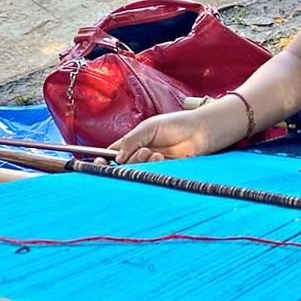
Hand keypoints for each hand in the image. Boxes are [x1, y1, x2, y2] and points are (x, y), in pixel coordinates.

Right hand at [104, 109, 218, 164]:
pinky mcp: (163, 173)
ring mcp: (151, 165)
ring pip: (135, 172)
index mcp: (133, 143)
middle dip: (125, 163)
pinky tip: (161, 158)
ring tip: (152, 153)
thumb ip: (130, 141)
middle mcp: (140, 155)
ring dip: (140, 163)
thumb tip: (115, 158)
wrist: (201, 130)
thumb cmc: (176, 124)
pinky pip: (150, 176)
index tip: (99, 163)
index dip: (103, 161)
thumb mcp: (149, 127)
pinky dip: (152, 168)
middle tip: (135, 156)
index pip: (112, 154)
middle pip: (121, 167)